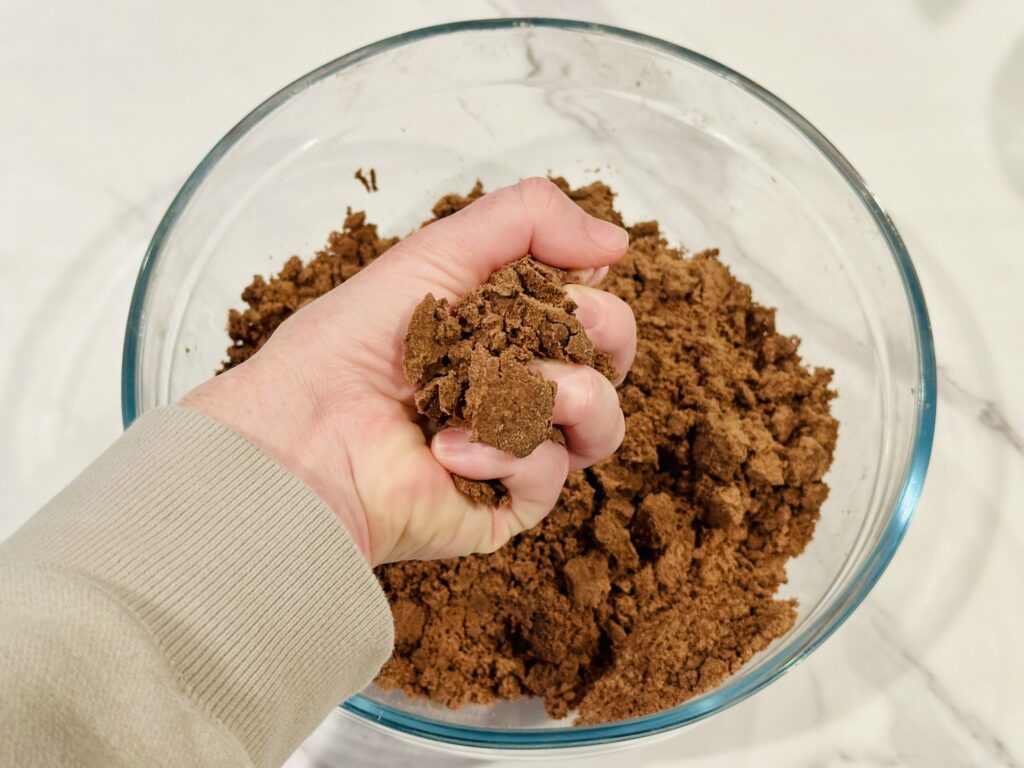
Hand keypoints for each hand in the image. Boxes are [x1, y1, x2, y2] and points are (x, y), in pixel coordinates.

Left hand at [182, 178, 636, 564]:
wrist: (303, 435)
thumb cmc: (354, 342)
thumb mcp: (438, 251)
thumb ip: (526, 221)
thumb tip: (618, 241)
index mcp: (505, 329)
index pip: (588, 308)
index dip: (592, 290)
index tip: (571, 276)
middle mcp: (517, 387)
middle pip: (611, 362)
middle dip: (604, 333)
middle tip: (563, 323)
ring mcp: (514, 446)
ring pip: (601, 423)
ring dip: (568, 395)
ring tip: (508, 392)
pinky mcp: (504, 503)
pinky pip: (551, 474)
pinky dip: (506, 452)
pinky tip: (449, 449)